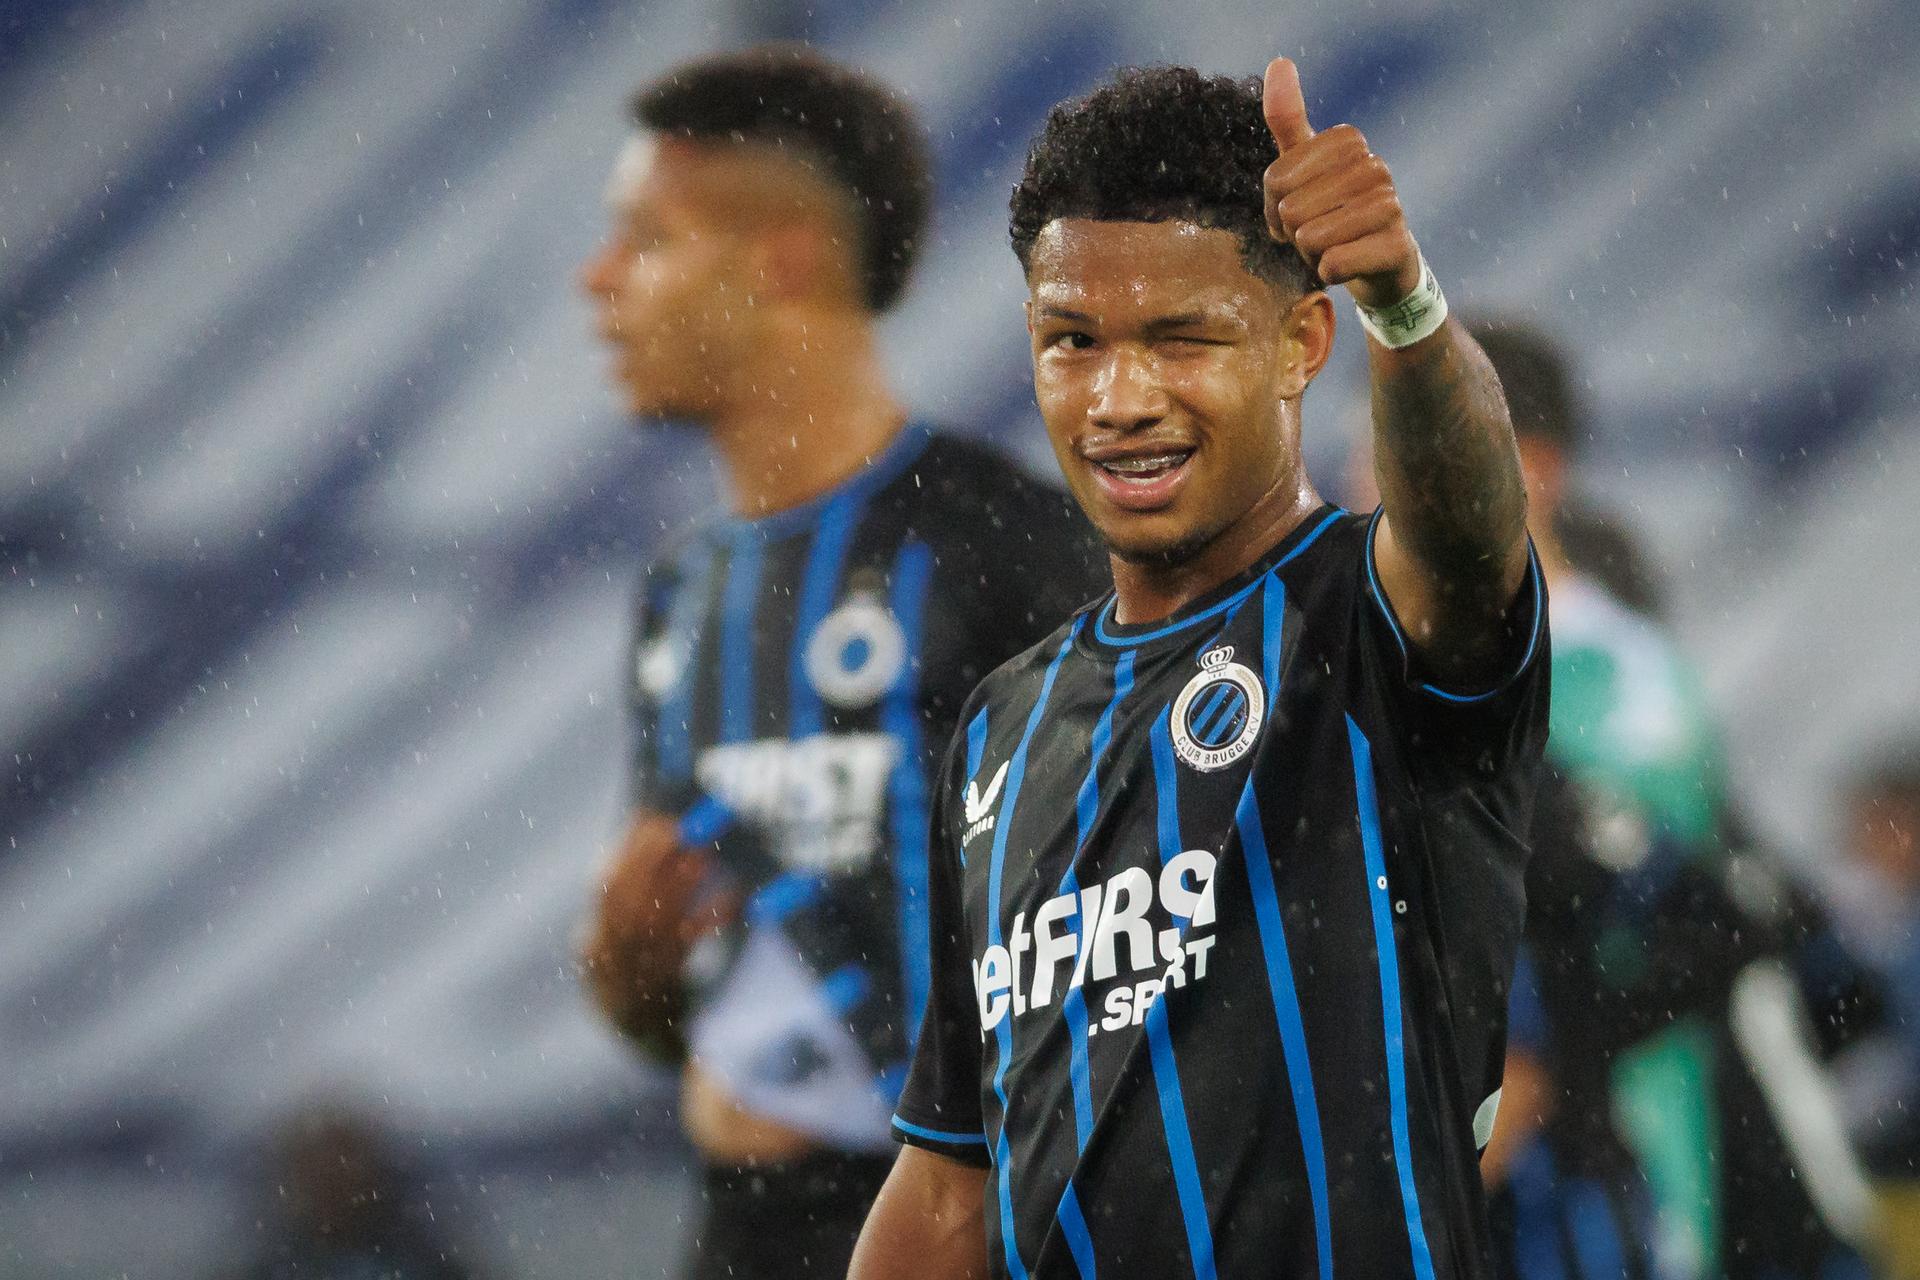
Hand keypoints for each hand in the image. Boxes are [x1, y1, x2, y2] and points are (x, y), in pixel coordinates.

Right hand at [581, 811, 735, 1055]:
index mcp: (594, 946)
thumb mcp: (622, 946)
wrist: (648, 1045)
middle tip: (678, 828)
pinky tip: (733, 897)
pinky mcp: (669, 994)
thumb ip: (629, 903)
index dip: (626, 851)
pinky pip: (690, 951)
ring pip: (656, 925)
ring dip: (680, 886)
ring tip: (703, 855)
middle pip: (627, 904)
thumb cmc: (640, 980)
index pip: (605, 889)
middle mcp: (609, 965)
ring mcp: (637, 981)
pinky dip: (710, 919)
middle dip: (650, 862)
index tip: (651, 817)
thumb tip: (650, 833)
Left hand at [1261, 57, 1421, 310]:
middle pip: (1291, 209)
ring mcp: (1391, 205)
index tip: (1299, 211)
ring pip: (1310, 237)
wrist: (1381, 266)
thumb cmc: (1334, 214)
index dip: (1275, 208)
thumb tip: (1279, 62)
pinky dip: (1328, 274)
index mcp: (1349, 141)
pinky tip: (1348, 267)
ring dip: (1311, 255)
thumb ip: (1288, 120)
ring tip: (1335, 248)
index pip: (1276, 179)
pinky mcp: (1397, 246)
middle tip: (1319, 236)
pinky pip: (1333, 263)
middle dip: (1294, 235)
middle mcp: (1375, 166)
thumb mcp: (1305, 168)